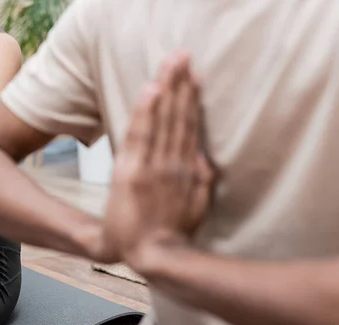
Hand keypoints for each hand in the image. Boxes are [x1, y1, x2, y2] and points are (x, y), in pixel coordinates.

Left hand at [102, 52, 214, 269]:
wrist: (149, 252)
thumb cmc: (173, 231)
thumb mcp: (199, 207)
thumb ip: (204, 180)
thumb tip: (206, 158)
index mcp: (186, 170)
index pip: (189, 126)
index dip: (191, 99)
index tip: (194, 76)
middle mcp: (172, 163)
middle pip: (177, 117)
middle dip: (180, 85)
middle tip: (182, 56)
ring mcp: (152, 166)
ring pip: (161, 121)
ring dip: (166, 90)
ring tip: (170, 64)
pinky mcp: (132, 172)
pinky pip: (140, 135)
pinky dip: (146, 111)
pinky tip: (151, 90)